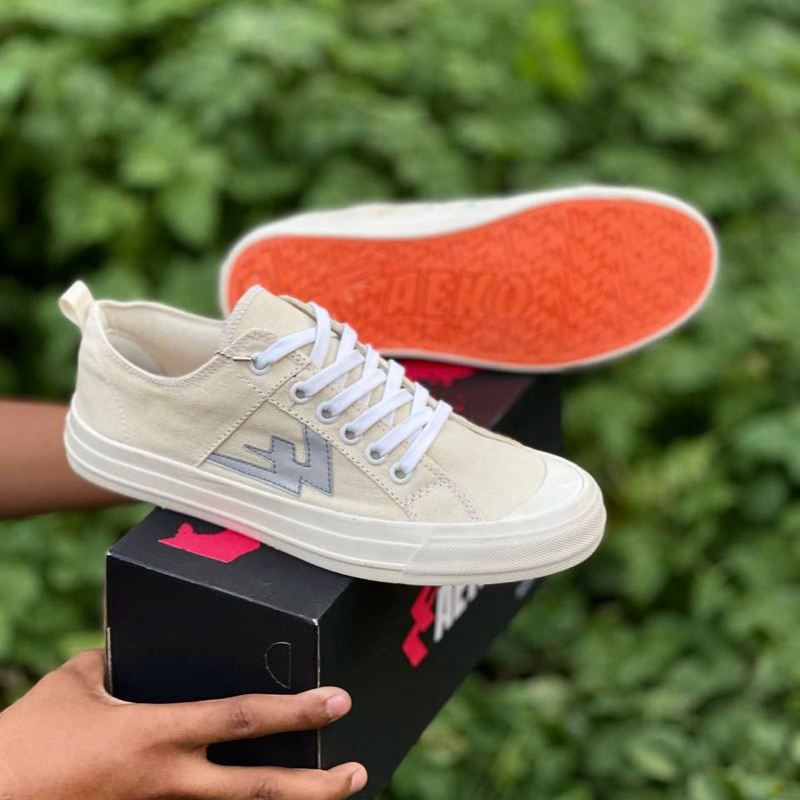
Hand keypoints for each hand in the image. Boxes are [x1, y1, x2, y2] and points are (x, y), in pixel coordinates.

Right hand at [0, 649, 366, 798]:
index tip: (336, 701)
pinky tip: (265, 795)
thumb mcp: (75, 683)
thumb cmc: (29, 741)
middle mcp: (167, 782)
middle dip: (315, 787)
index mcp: (154, 736)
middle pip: (256, 791)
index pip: (239, 720)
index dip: (292, 710)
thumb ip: (115, 660)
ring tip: (332, 792)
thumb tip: (131, 640)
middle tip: (358, 772)